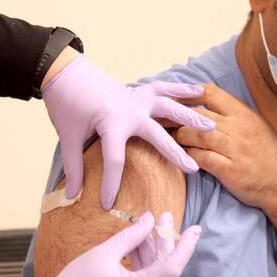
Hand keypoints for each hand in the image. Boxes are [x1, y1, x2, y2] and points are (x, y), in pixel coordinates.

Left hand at [42, 56, 215, 209]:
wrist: (65, 71)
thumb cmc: (66, 104)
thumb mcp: (68, 136)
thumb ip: (73, 166)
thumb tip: (71, 195)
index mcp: (110, 123)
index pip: (115, 160)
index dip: (111, 185)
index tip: (108, 205)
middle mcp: (129, 110)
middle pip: (157, 134)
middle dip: (174, 153)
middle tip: (193, 168)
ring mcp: (137, 98)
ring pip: (169, 107)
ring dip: (190, 117)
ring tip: (211, 126)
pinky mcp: (139, 90)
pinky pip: (165, 89)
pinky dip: (182, 90)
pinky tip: (201, 92)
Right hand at [43, 212, 200, 276]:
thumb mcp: (103, 254)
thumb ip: (130, 236)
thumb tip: (148, 220)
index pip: (172, 267)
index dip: (185, 246)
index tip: (196, 229)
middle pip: (162, 267)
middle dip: (163, 240)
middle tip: (165, 216)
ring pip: (152, 273)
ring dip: (150, 250)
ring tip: (147, 226)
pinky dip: (141, 262)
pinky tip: (136, 244)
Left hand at [173, 84, 276, 208]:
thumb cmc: (264, 153)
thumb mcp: (252, 125)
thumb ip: (230, 113)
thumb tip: (200, 103)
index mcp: (243, 113)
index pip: (210, 93)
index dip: (187, 94)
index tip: (172, 100)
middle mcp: (239, 127)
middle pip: (198, 114)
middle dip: (175, 117)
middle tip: (159, 121)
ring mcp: (235, 149)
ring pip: (197, 135)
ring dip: (179, 137)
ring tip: (170, 140)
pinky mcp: (230, 170)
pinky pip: (201, 158)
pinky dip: (188, 156)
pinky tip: (182, 158)